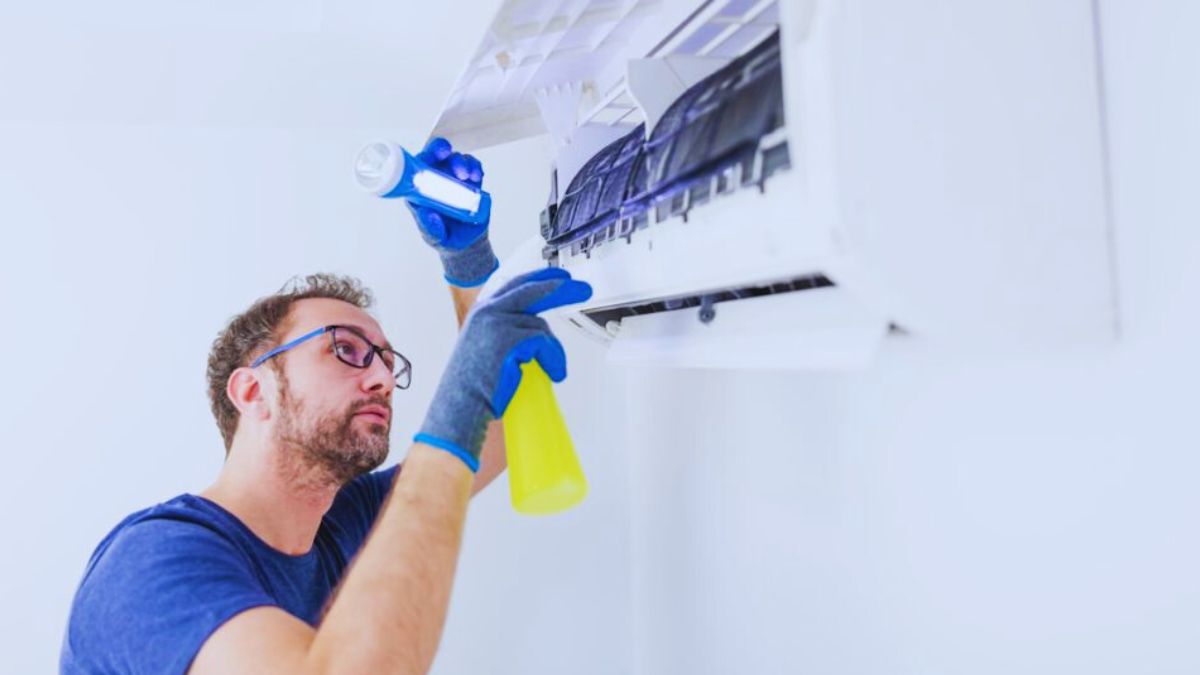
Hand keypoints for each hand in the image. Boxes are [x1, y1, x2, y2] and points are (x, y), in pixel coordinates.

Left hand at [408, 137, 498, 287]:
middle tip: (449, 156)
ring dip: (462, 162)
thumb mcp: (435, 238)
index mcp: (421, 192)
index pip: (417, 168)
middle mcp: (435, 181)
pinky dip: (475, 168)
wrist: (467, 243)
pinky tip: (476, 177)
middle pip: (434, 156)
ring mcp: (453, 179)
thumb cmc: (446, 239)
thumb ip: (430, 228)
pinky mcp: (469, 182)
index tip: (430, 157)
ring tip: (468, 177)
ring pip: (455, 159)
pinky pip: (472, 167)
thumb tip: (427, 213)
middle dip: (440, 150)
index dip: (422, 158)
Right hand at [414, 268, 592, 471]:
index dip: (540, 279)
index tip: (560, 278)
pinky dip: (555, 359)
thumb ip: (506, 330)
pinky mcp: (508, 340)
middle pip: (532, 291)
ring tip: (554, 370)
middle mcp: (487, 311)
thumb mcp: (487, 347)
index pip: (515, 284)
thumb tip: (538, 329)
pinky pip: (544, 343)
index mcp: (482, 311)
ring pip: (541, 327)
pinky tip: (555, 374)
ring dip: (553, 350)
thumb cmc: (475, 386)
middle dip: (562, 289)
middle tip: (584, 289)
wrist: (462, 406)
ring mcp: (497, 323)